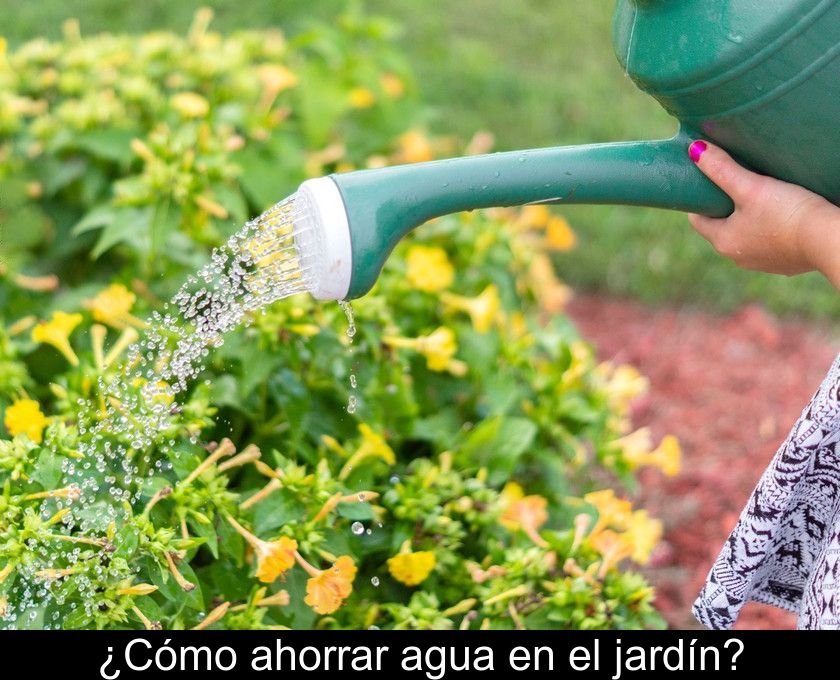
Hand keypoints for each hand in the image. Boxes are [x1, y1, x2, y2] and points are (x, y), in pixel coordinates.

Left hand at [686, 140, 839, 285]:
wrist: (828, 239)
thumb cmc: (787, 213)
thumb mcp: (751, 187)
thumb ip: (722, 169)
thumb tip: (695, 149)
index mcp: (723, 242)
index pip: (698, 220)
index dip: (701, 200)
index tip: (709, 184)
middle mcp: (737, 258)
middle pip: (721, 228)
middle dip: (725, 207)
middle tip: (735, 184)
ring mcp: (761, 263)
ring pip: (745, 235)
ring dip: (747, 219)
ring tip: (759, 198)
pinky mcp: (783, 263)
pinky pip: (768, 243)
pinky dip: (769, 229)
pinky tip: (780, 215)